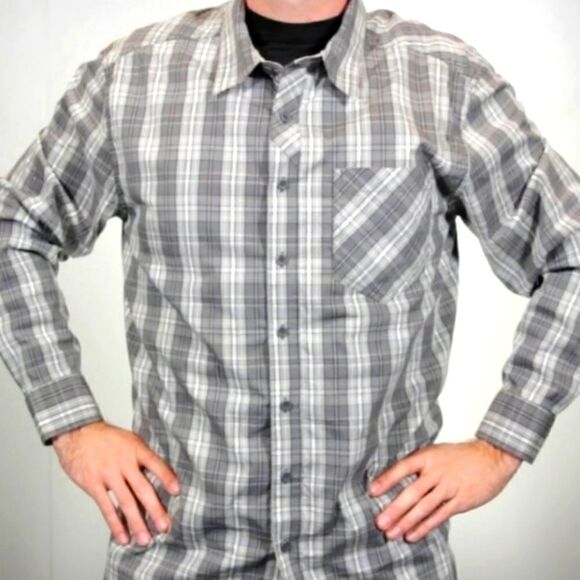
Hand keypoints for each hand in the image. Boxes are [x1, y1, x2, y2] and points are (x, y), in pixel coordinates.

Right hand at [51, 420, 179, 545]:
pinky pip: (106, 507)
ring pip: (125, 502)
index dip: (166, 477)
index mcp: (136, 449)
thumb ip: (143, 456)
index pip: (155, 463)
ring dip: (136, 522)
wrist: (78, 433)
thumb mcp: (129, 439)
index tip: (177, 491)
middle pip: (142, 488)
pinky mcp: (93, 485)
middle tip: (165, 526)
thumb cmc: (107, 438)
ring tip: (146, 539)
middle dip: (155, 509)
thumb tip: (162, 475)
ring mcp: (108, 474)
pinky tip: (122, 537)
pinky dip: (115, 524)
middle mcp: (124, 462)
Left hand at [368, 437, 522, 542]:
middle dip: (394, 509)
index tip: (372, 491)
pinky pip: (439, 516)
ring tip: (392, 533)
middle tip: (380, 522)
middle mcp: (436, 472)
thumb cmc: (460, 455)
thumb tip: (393, 476)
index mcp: (427, 457)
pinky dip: (424, 527)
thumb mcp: (435, 452)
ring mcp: (448, 487)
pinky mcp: (460, 501)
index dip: (387, 480)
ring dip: (406, 522)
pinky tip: (412, 535)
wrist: (492, 456)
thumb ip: (417, 464)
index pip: (402, 468)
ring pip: (424, 508)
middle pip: (411, 493)